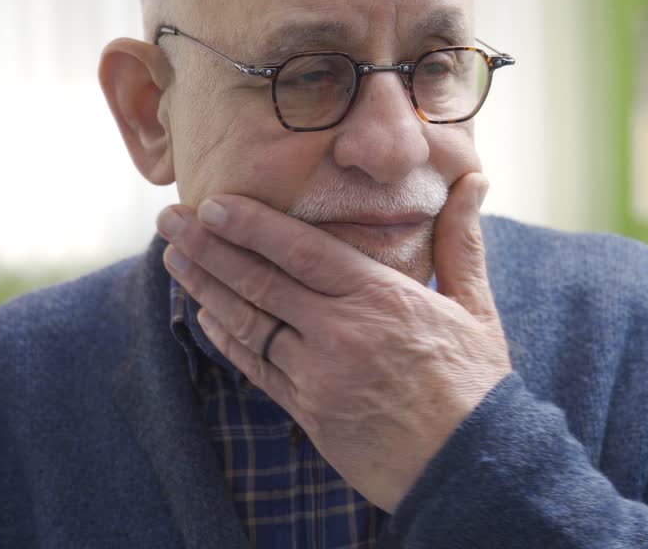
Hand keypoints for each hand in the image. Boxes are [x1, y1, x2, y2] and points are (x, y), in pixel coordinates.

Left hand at [155, 172, 511, 512]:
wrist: (468, 466)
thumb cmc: (477, 384)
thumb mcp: (475, 307)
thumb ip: (460, 241)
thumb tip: (474, 181)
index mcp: (381, 298)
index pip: (303, 250)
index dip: (252, 225)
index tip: (213, 202)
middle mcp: (341, 332)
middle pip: (261, 281)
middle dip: (209, 246)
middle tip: (170, 219)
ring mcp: (318, 375)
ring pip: (248, 323)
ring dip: (204, 288)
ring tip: (174, 258)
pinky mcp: (308, 412)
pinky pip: (255, 368)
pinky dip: (225, 339)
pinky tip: (203, 316)